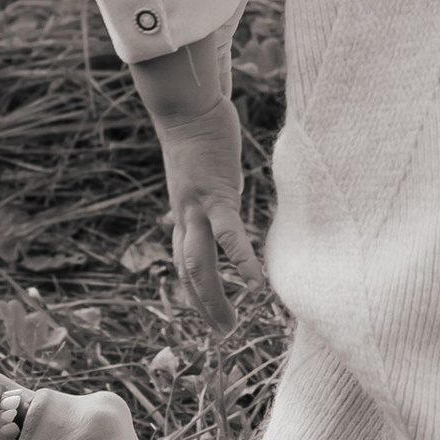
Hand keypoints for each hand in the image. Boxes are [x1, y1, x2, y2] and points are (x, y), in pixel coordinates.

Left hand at [151, 91, 258, 331]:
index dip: (192, 290)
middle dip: (203, 306)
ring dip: (212, 299)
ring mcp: (197, 208)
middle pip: (189, 271)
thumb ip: (208, 187)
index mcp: (184, 212)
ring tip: (229, 326)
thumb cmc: (197, 131)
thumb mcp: (201, 169)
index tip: (206, 313)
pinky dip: (241, 261)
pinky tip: (256, 284)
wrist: (184, 105)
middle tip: (222, 335)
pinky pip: (228, 235)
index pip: (183, 260)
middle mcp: (185, 217)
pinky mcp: (215, 195)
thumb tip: (219, 193)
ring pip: (199, 264)